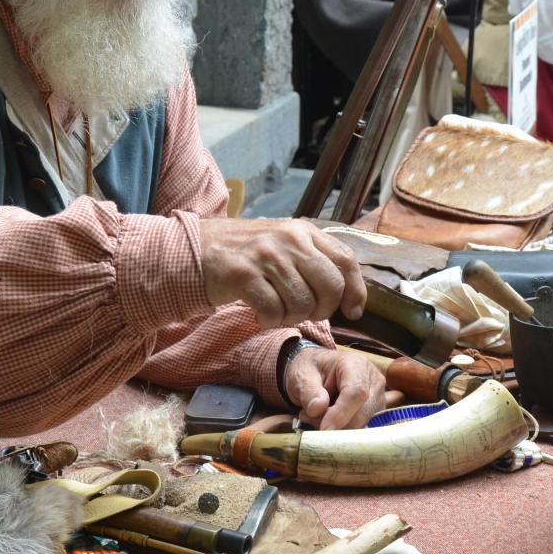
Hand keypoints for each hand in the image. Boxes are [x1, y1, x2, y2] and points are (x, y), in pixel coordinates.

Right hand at [197, 216, 365, 328]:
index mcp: (304, 231)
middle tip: (307, 314)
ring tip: (278, 312)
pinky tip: (261, 315)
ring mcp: (267, 255)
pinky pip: (273, 311)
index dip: (356, 290)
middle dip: (324, 310)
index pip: (346, 260)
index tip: (353, 311)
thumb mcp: (285, 245)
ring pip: (302, 303)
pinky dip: (270, 321)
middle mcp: (289, 239)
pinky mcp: (244, 274)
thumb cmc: (246, 254)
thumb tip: (347, 293)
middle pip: (330, 285)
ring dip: (292, 318)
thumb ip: (314, 260)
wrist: (197, 250)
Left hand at [283, 346, 385, 429]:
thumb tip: (318, 408)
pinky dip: (342, 430)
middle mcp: (373, 380)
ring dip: (337, 428)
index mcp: (356, 364)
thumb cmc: (311, 370)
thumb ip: (309, 391)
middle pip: (362, 412)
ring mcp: (378, 398)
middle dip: (336, 424)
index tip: (323, 428)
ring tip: (315, 416)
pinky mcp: (375, 412)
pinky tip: (327, 420)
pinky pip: (361, 428)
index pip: (356, 392)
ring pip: (362, 424)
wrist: (318, 371)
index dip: (341, 413)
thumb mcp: (302, 375)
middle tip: (309, 418)